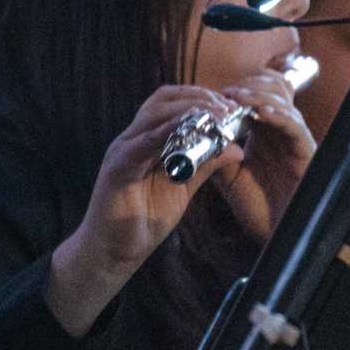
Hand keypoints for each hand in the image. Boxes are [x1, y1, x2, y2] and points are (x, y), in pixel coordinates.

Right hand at [47, 86, 243, 335]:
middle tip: (227, 108)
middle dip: (198, 97)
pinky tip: (189, 131)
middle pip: (163, 99)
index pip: (171, 103)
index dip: (201, 97)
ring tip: (217, 117)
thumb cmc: (142, 220)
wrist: (112, 252)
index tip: (231, 106)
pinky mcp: (116, 169)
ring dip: (188, 111)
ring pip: (153, 115)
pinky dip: (166, 133)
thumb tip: (237, 148)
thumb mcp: (183, 188)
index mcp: (146, 141)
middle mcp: (132, 139)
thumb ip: (205, 166)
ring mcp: (122, 151)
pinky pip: (142, 144)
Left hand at [213, 69, 317, 240]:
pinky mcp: (307, 152)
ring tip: (237, 97)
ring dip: (258, 96)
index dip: (235, 91)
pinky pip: (294, 126)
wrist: (278, 234)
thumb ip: (214, 154)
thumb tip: (188, 136)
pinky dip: (277, 116)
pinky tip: (260, 114)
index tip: (213, 93)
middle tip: (226, 94)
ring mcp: (294, 139)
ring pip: (282, 101)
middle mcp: (280, 131)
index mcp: (263, 133)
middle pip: (271, 88)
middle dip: (247, 87)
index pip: (254, 96)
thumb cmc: (258, 205)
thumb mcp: (229, 176)